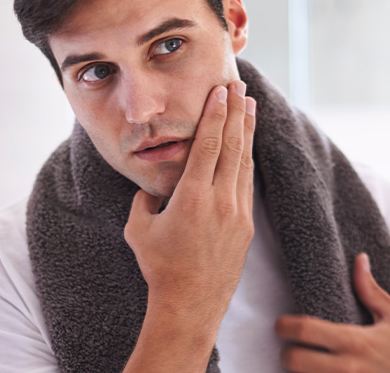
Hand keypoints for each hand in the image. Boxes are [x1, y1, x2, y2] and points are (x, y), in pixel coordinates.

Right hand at [124, 80, 255, 329]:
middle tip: (240, 86)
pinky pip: (247, 183)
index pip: (208, 145)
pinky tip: (247, 146)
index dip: (216, 115)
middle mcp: (220, 201)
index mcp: (192, 197)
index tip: (222, 92)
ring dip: (247, 131)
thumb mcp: (139, 229)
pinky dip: (246, 159)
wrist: (191, 304)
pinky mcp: (246, 225)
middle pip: (232, 146)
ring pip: (244, 162)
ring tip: (250, 106)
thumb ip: (144, 201)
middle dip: (237, 112)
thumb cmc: (159, 266)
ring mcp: (237, 212)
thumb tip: (151, 188)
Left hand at [275, 253, 389, 372]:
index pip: (305, 330)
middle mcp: (347, 367)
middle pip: (293, 362)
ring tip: (304, 364)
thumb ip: (370, 290)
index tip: (281, 324)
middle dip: (285, 354)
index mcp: (355, 341)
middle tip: (290, 348)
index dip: (284, 325)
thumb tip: (359, 258)